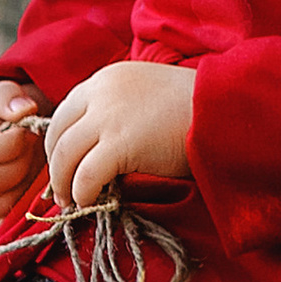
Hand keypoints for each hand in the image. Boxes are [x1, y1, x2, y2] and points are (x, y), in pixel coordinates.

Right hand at [0, 79, 47, 227]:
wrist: (3, 138)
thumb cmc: (1, 115)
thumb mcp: (2, 96)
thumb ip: (8, 96)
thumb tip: (23, 110)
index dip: (12, 142)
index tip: (27, 131)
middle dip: (21, 163)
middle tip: (31, 149)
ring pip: (2, 204)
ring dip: (25, 184)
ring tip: (28, 164)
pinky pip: (6, 224)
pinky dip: (23, 209)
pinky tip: (28, 186)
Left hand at [44, 62, 193, 207]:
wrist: (224, 110)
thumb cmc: (195, 109)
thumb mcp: (146, 98)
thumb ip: (118, 114)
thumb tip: (100, 150)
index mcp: (106, 79)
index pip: (66, 112)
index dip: (59, 142)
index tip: (63, 164)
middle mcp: (100, 92)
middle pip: (58, 133)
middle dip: (55, 165)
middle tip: (60, 190)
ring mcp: (108, 116)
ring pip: (65, 155)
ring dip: (63, 183)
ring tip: (70, 201)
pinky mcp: (120, 143)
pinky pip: (86, 174)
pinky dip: (82, 192)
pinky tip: (89, 202)